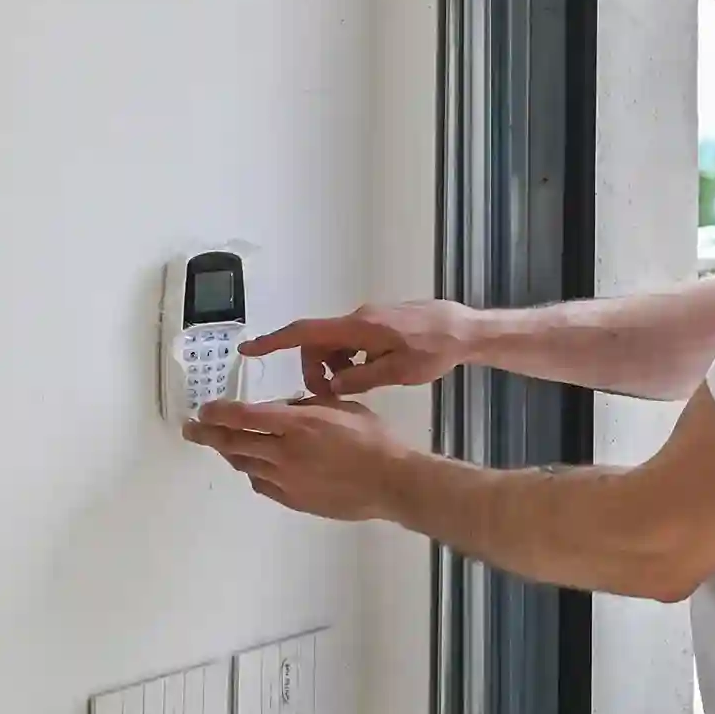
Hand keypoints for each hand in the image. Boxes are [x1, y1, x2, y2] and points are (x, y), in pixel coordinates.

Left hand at [184, 395, 406, 520]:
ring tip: (220, 446)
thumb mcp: (341, 407)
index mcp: (297, 424)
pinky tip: (254, 467)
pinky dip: (253, 472)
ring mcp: (286, 480)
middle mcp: (284, 452)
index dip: (218, 412)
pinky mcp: (293, 499)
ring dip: (229, 453)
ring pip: (244, 464)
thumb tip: (286, 408)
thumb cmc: (372, 438)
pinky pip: (262, 484)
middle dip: (207, 434)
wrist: (390, 482)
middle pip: (233, 442)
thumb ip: (308, 406)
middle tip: (192, 429)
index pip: (244, 416)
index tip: (203, 410)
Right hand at [242, 300, 470, 398]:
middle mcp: (359, 318)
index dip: (274, 341)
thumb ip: (359, 379)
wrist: (466, 329)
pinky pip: (354, 340)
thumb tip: (330, 386)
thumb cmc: (433, 350)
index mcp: (357, 327)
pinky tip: (370, 374)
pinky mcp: (383, 322)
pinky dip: (351, 358)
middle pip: (319, 342)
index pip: (305, 332)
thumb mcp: (396, 372)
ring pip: (338, 343)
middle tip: (327, 395)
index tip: (249, 350)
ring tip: (353, 387)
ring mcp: (371, 318)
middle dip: (315, 368)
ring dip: (336, 365)